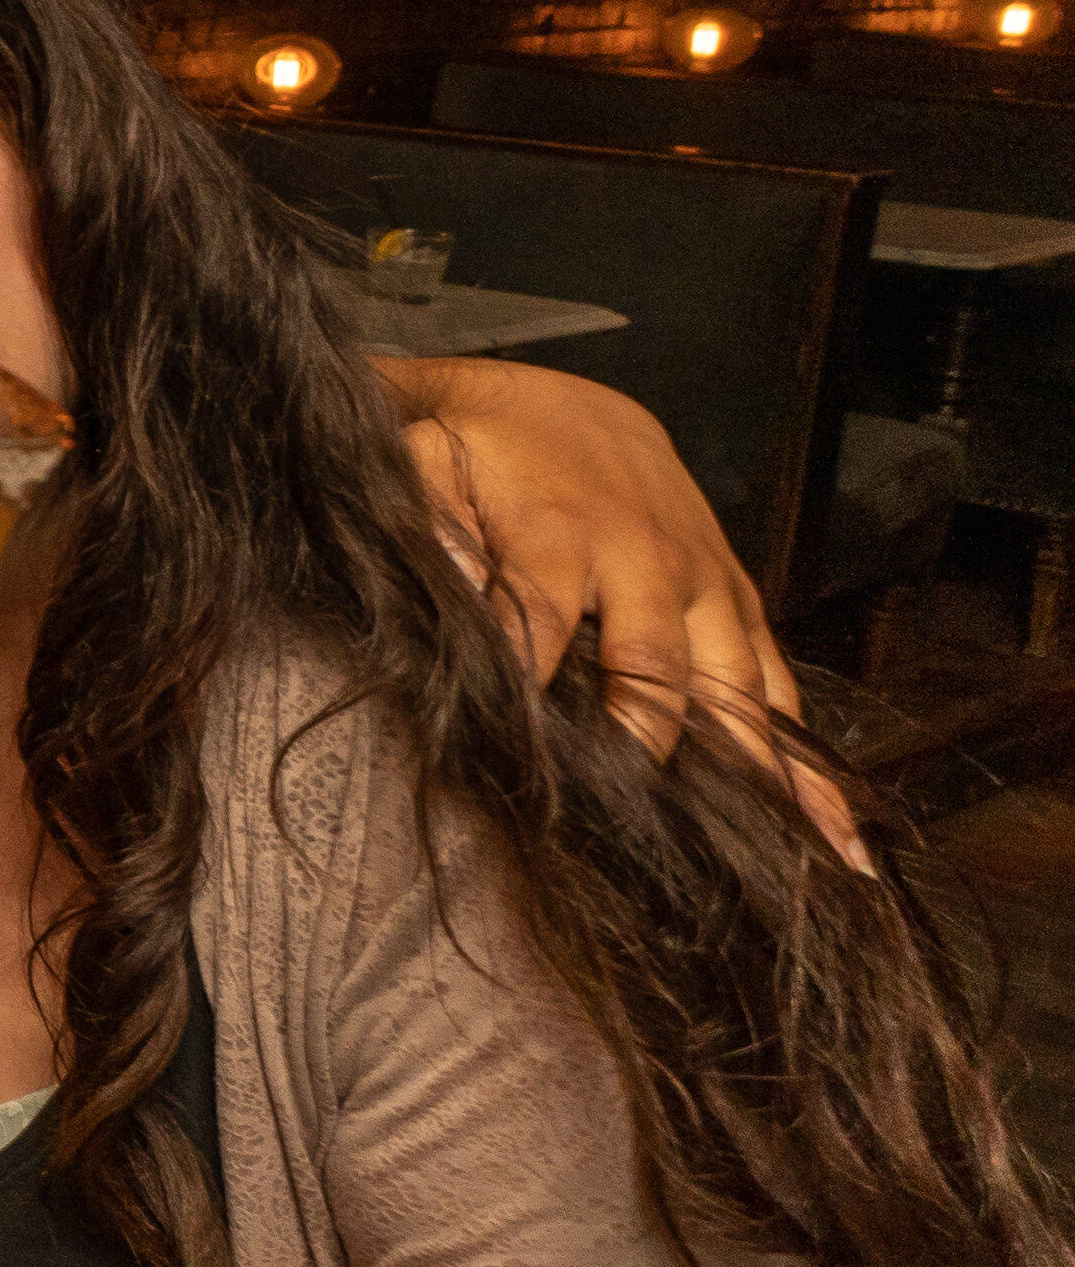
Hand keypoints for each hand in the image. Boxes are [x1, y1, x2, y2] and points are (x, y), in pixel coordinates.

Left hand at [391, 363, 849, 857]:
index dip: (528, 679)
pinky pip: (782, 685)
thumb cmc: (483, 450)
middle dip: (643, 743)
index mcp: (561, 533)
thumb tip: (445, 577)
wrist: (569, 409)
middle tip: (637, 827)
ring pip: (737, 687)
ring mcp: (705, 588)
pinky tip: (839, 835)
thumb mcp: (430, 458)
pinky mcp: (739, 603)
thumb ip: (426, 517)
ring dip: (760, 771)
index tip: (517, 753)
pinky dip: (809, 759)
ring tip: (795, 857)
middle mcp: (648, 565)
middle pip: (653, 668)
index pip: (541, 617)